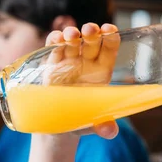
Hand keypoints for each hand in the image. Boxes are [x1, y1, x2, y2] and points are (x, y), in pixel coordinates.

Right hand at [44, 23, 119, 138]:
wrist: (55, 124)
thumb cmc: (79, 120)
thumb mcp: (92, 124)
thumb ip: (103, 126)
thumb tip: (111, 132)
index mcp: (101, 71)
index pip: (109, 49)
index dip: (111, 38)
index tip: (110, 30)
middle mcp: (86, 62)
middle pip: (91, 41)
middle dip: (92, 33)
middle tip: (91, 29)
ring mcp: (68, 61)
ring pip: (72, 41)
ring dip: (72, 34)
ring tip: (72, 35)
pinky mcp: (50, 64)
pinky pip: (52, 48)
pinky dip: (54, 40)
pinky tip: (56, 38)